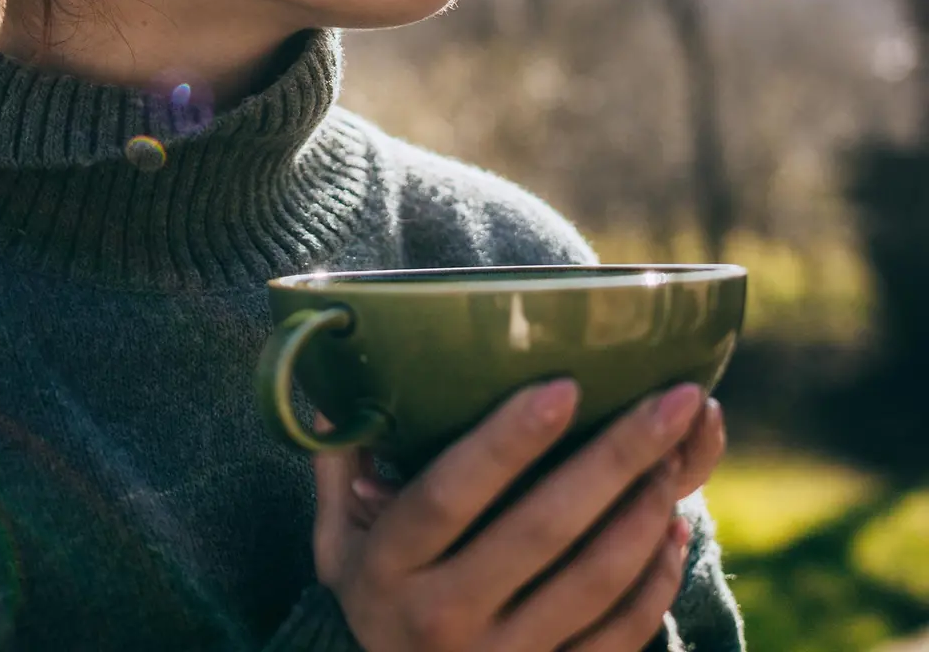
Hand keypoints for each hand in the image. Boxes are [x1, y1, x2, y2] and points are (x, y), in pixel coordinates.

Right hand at [311, 380, 725, 650]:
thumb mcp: (333, 541)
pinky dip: (653, 581)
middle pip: (540, 529)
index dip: (506, 441)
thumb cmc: (370, 599)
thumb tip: (336, 385)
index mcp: (387, 568)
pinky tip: (672, 527)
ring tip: (678, 451)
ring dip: (643, 512)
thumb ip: (338, 464)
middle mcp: (443, 618)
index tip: (564, 385)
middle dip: (615, 457)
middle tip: (673, 396)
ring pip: (593, 581)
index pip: (448, 494)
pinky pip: (617, 636)